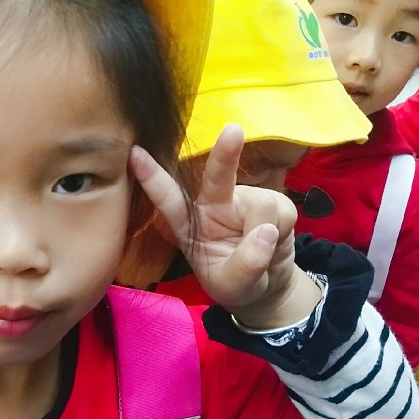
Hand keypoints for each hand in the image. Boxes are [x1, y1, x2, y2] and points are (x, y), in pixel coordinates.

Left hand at [131, 126, 319, 327]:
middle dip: (225, 154)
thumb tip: (265, 233)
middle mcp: (214, 205)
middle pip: (218, 177)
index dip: (152, 178)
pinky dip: (283, 232)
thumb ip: (245, 266)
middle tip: (232, 131)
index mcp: (189, 225)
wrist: (268, 285)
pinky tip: (275, 240)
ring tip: (262, 252)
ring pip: (262, 207)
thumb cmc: (236, 283)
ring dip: (268, 233)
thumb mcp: (233, 287)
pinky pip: (282, 214)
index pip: (168, 201)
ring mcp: (245, 200)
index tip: (135, 154)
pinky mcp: (274, 201)